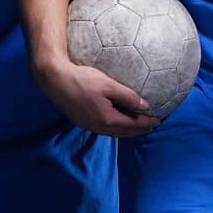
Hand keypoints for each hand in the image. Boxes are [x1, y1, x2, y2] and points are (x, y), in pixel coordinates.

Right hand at [35, 57, 159, 136]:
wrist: (54, 80)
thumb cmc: (83, 80)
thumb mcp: (109, 85)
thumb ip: (128, 96)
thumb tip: (145, 105)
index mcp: (107, 119)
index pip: (133, 124)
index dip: (147, 123)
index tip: (158, 120)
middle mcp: (98, 127)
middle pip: (124, 132)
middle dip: (139, 130)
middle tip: (151, 126)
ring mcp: (88, 125)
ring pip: (113, 132)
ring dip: (127, 130)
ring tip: (137, 126)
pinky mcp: (81, 121)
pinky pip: (103, 129)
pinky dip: (115, 127)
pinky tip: (117, 121)